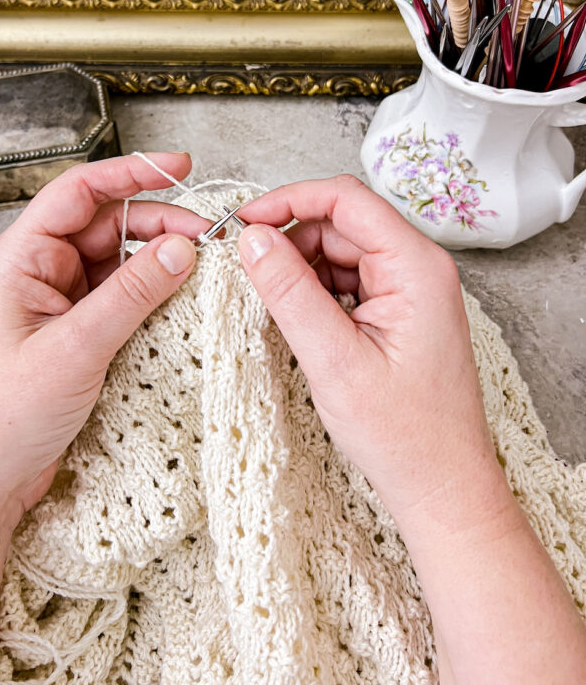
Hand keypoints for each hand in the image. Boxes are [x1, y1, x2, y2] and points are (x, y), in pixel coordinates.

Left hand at [0, 152, 210, 524]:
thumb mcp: (74, 348)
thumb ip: (132, 294)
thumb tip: (182, 247)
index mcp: (24, 257)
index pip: (81, 191)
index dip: (132, 172)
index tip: (182, 167)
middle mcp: (42, 272)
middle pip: (110, 226)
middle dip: (160, 225)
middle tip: (209, 239)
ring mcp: (61, 305)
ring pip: (121, 264)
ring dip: (160, 264)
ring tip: (203, 272)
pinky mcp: (77, 337)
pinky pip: (122, 301)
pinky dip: (153, 299)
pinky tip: (182, 305)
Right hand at [236, 175, 505, 527]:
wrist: (441, 485)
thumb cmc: (404, 434)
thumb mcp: (334, 360)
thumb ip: (290, 292)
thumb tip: (252, 240)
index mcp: (416, 267)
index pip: (346, 199)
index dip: (289, 200)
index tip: (244, 222)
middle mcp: (418, 267)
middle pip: (340, 223)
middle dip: (289, 240)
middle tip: (245, 269)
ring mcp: (409, 288)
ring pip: (338, 250)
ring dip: (299, 268)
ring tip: (271, 304)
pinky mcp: (397, 308)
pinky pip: (346, 278)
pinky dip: (314, 290)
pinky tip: (297, 318)